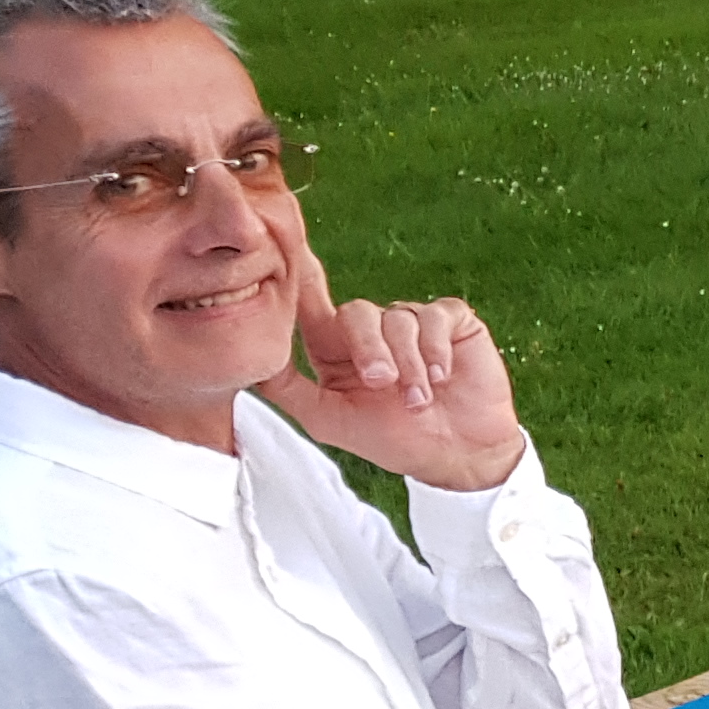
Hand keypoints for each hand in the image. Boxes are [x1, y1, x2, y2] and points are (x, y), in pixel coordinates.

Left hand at [254, 238, 525, 490]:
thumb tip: (250, 360)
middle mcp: (374, 330)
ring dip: (408, 363)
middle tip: (381, 383)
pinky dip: (435, 349)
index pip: (312, 305)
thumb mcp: (329, 421)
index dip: (301, 278)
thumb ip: (288, 389)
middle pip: (356, 313)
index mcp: (338, 349)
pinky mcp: (451, 322)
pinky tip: (440, 376)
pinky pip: (435, 317)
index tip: (289, 254)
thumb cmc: (395, 441)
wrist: (459, 455)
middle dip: (368, 348)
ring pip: (398, 319)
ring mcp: (413, 323)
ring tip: (419, 398)